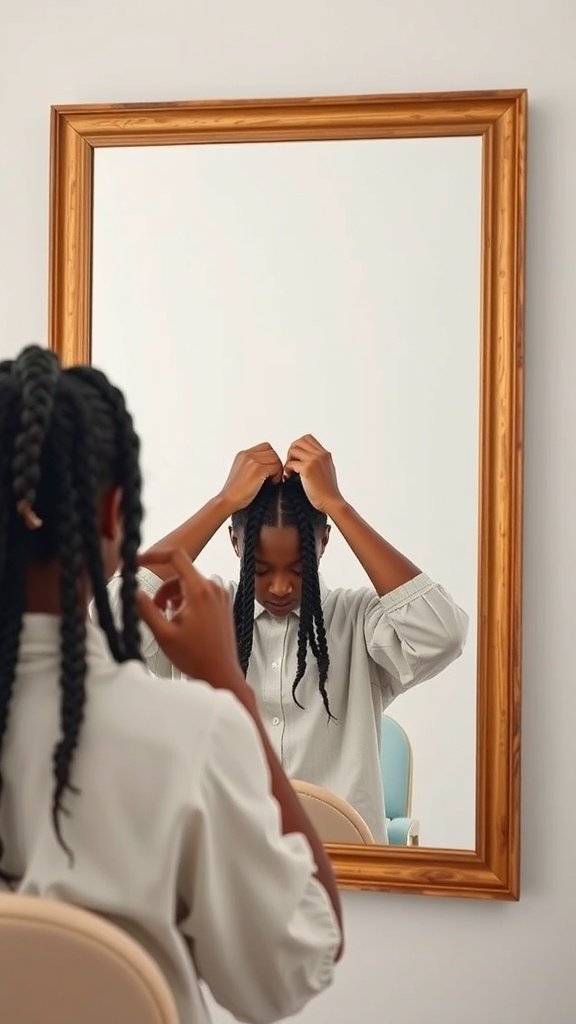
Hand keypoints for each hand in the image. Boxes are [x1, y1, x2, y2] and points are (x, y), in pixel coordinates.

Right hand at [136, 548, 247, 693]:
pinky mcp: (223, 603)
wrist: (221, 673)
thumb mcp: (163, 634)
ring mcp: (221, 595)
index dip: (154, 555)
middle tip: (155, 610)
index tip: (139, 561)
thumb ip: (146, 609)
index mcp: (200, 591)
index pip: (176, 556)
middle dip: (163, 589)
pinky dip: (186, 601)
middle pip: (180, 574)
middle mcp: (213, 588)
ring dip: (174, 596)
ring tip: (169, 619)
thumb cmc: (196, 658)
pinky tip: (182, 620)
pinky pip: (200, 592)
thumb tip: (134, 592)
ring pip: (189, 584)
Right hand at [219, 443, 282, 512]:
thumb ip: (254, 465)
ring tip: (272, 481)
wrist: (228, 500)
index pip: (266, 447)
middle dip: (275, 464)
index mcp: (243, 454)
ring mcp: (252, 460)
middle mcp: (247, 454)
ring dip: (277, 470)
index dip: (271, 459)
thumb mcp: (243, 473)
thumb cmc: (235, 492)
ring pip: (275, 458)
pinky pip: (276, 466)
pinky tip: (271, 483)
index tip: (270, 471)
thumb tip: (271, 465)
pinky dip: (277, 475)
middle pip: (272, 452)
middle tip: (273, 477)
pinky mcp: (258, 468)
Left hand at [284, 435, 342, 513]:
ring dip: (288, 460)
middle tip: (291, 464)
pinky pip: (290, 463)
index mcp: (325, 453)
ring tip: (290, 471)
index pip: (307, 438)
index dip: (298, 446)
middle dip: (291, 451)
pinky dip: (287, 470)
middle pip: (298, 442)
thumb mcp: (327, 469)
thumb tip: (306, 456)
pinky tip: (289, 477)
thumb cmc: (327, 490)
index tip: (296, 458)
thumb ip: (319, 460)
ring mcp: (314, 460)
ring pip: (293, 450)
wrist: (331, 501)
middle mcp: (320, 454)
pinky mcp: (307, 469)